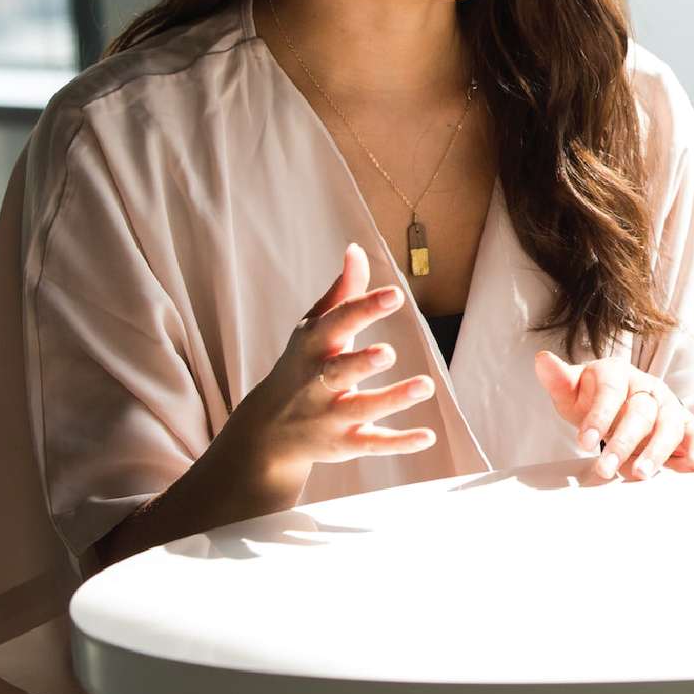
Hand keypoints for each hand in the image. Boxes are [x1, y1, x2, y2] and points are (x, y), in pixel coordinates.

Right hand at [222, 243, 438, 497]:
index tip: (394, 295)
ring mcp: (329, 416)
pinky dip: (398, 443)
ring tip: (425, 385)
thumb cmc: (300, 366)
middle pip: (340, 371)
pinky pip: (371, 444)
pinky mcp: (343, 444)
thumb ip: (342, 293)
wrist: (265, 431)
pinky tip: (428, 436)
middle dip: (362, 362)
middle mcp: (317, 383)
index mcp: (313, 347)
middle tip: (388, 353)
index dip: (364, 308)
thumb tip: (357, 249)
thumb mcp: (313, 329)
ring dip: (392, 399)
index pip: (337, 324)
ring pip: (361, 408)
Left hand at [535, 350, 693, 481]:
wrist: (617, 401)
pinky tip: (691, 465)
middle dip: (623, 443)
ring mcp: (667, 404)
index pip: (610, 392)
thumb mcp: (571, 390)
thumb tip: (542, 360)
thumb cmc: (592, 397)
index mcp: (617, 373)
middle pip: (640, 412)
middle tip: (605, 469)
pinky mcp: (682, 422)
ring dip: (657, 451)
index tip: (583, 442)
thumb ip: (558, 379)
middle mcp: (646, 386)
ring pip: (668, 425)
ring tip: (640, 474)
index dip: (598, 416)